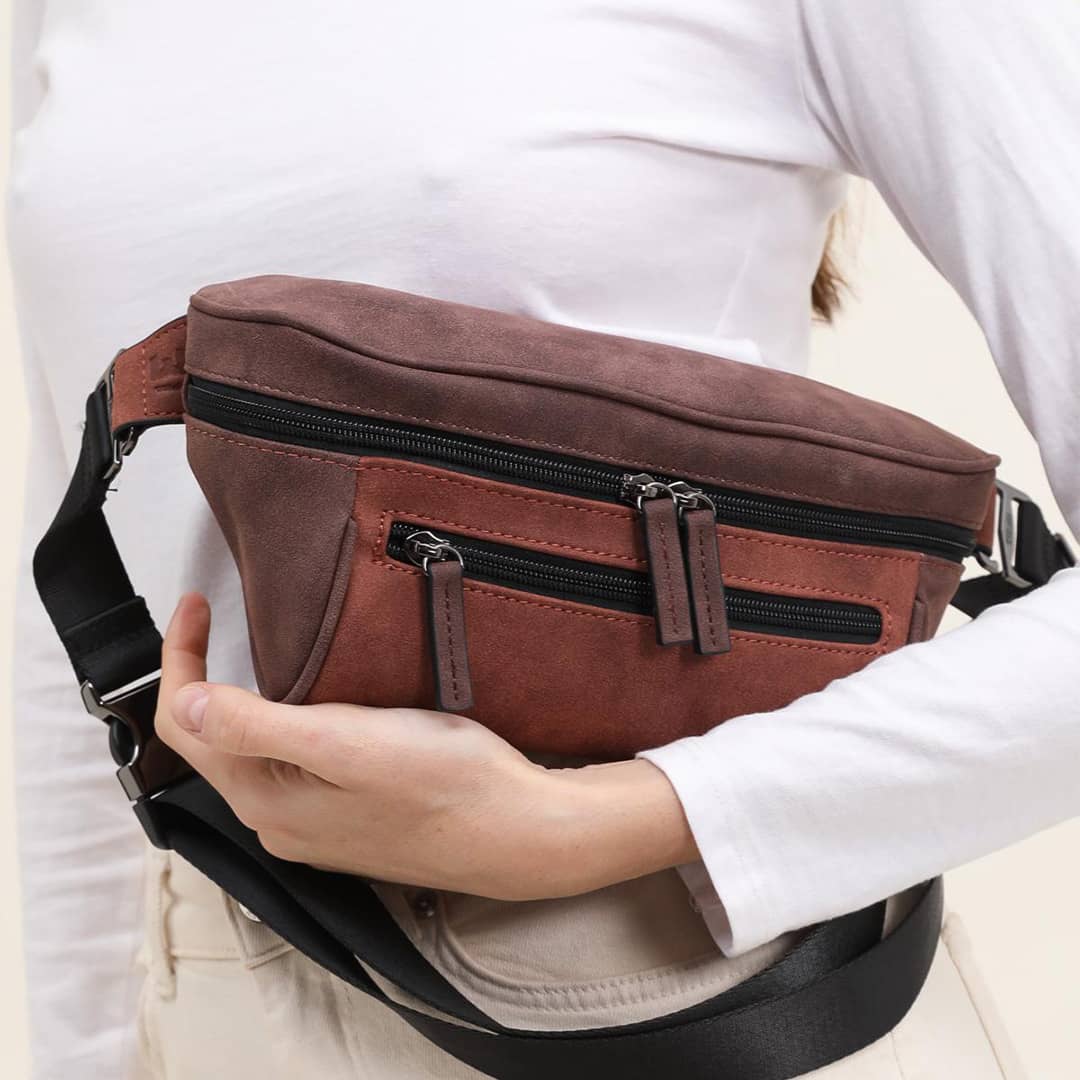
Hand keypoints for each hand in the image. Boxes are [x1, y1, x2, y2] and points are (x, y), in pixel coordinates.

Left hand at [155, 594, 698, 900]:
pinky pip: (290, 768)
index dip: (179, 660)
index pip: (187, 726)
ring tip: (255, 653)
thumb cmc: (443, 784)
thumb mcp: (344, 743)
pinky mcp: (352, 818)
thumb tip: (187, 703)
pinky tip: (311, 703)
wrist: (519, 830)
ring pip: (251, 757)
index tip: (196, 604)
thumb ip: (259, 727)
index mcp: (268, 801)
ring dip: (240, 704)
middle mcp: (282, 821)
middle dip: (201, 679)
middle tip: (213, 621)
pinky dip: (279, 726)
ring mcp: (317, 825)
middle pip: (212, 744)